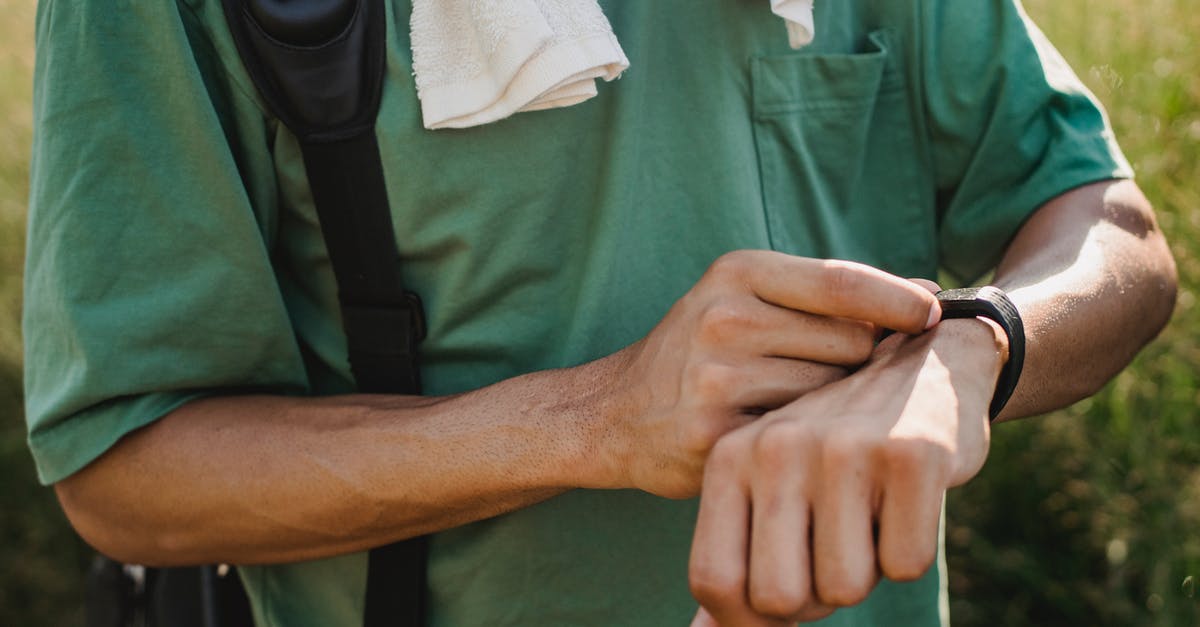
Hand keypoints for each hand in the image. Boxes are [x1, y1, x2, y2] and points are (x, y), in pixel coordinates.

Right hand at [601, 250, 939, 498]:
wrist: (614, 414)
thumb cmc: (698, 351)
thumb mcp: (743, 297)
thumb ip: (826, 295)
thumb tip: (930, 296)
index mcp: (736, 273)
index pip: (843, 282)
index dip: (900, 302)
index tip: (933, 316)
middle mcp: (725, 318)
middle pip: (851, 343)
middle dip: (861, 362)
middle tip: (838, 376)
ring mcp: (718, 379)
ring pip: (834, 394)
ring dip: (837, 406)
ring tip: (804, 407)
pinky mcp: (717, 435)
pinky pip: (803, 437)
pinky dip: (809, 439)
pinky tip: (788, 437)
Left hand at [687, 318, 1005, 624]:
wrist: (921, 370)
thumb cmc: (833, 453)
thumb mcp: (770, 491)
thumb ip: (736, 560)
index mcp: (730, 457)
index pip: (714, 581)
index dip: (747, 618)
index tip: (782, 598)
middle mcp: (777, 446)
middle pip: (780, 597)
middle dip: (814, 599)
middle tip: (834, 550)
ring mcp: (844, 447)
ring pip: (847, 588)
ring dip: (866, 570)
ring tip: (868, 513)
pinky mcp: (913, 454)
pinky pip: (907, 566)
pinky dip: (911, 550)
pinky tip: (906, 498)